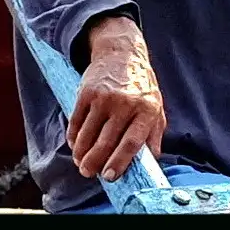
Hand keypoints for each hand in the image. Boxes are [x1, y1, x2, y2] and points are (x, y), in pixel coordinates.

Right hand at [66, 16, 166, 181]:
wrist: (122, 53)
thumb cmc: (141, 85)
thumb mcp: (155, 106)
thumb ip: (153, 134)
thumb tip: (151, 164)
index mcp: (147, 109)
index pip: (132, 142)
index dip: (119, 162)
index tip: (109, 176)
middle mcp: (126, 103)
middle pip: (107, 142)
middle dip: (94, 163)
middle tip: (88, 173)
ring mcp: (105, 97)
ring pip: (88, 135)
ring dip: (81, 153)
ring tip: (81, 162)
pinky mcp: (87, 92)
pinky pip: (76, 122)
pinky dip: (74, 137)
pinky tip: (76, 144)